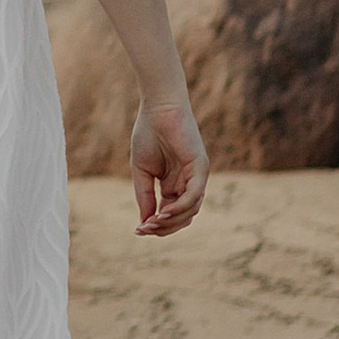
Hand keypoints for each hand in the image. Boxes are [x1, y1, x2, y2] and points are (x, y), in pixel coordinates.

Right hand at [132, 98, 207, 236]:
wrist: (157, 108)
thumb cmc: (148, 134)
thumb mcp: (142, 172)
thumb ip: (145, 196)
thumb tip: (145, 223)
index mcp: (174, 185)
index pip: (170, 214)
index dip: (156, 225)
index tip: (138, 230)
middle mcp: (188, 184)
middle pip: (182, 217)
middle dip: (164, 227)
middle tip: (145, 228)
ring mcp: (196, 177)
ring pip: (190, 210)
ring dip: (171, 220)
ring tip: (153, 222)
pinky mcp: (200, 168)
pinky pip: (193, 195)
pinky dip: (180, 207)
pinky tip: (164, 211)